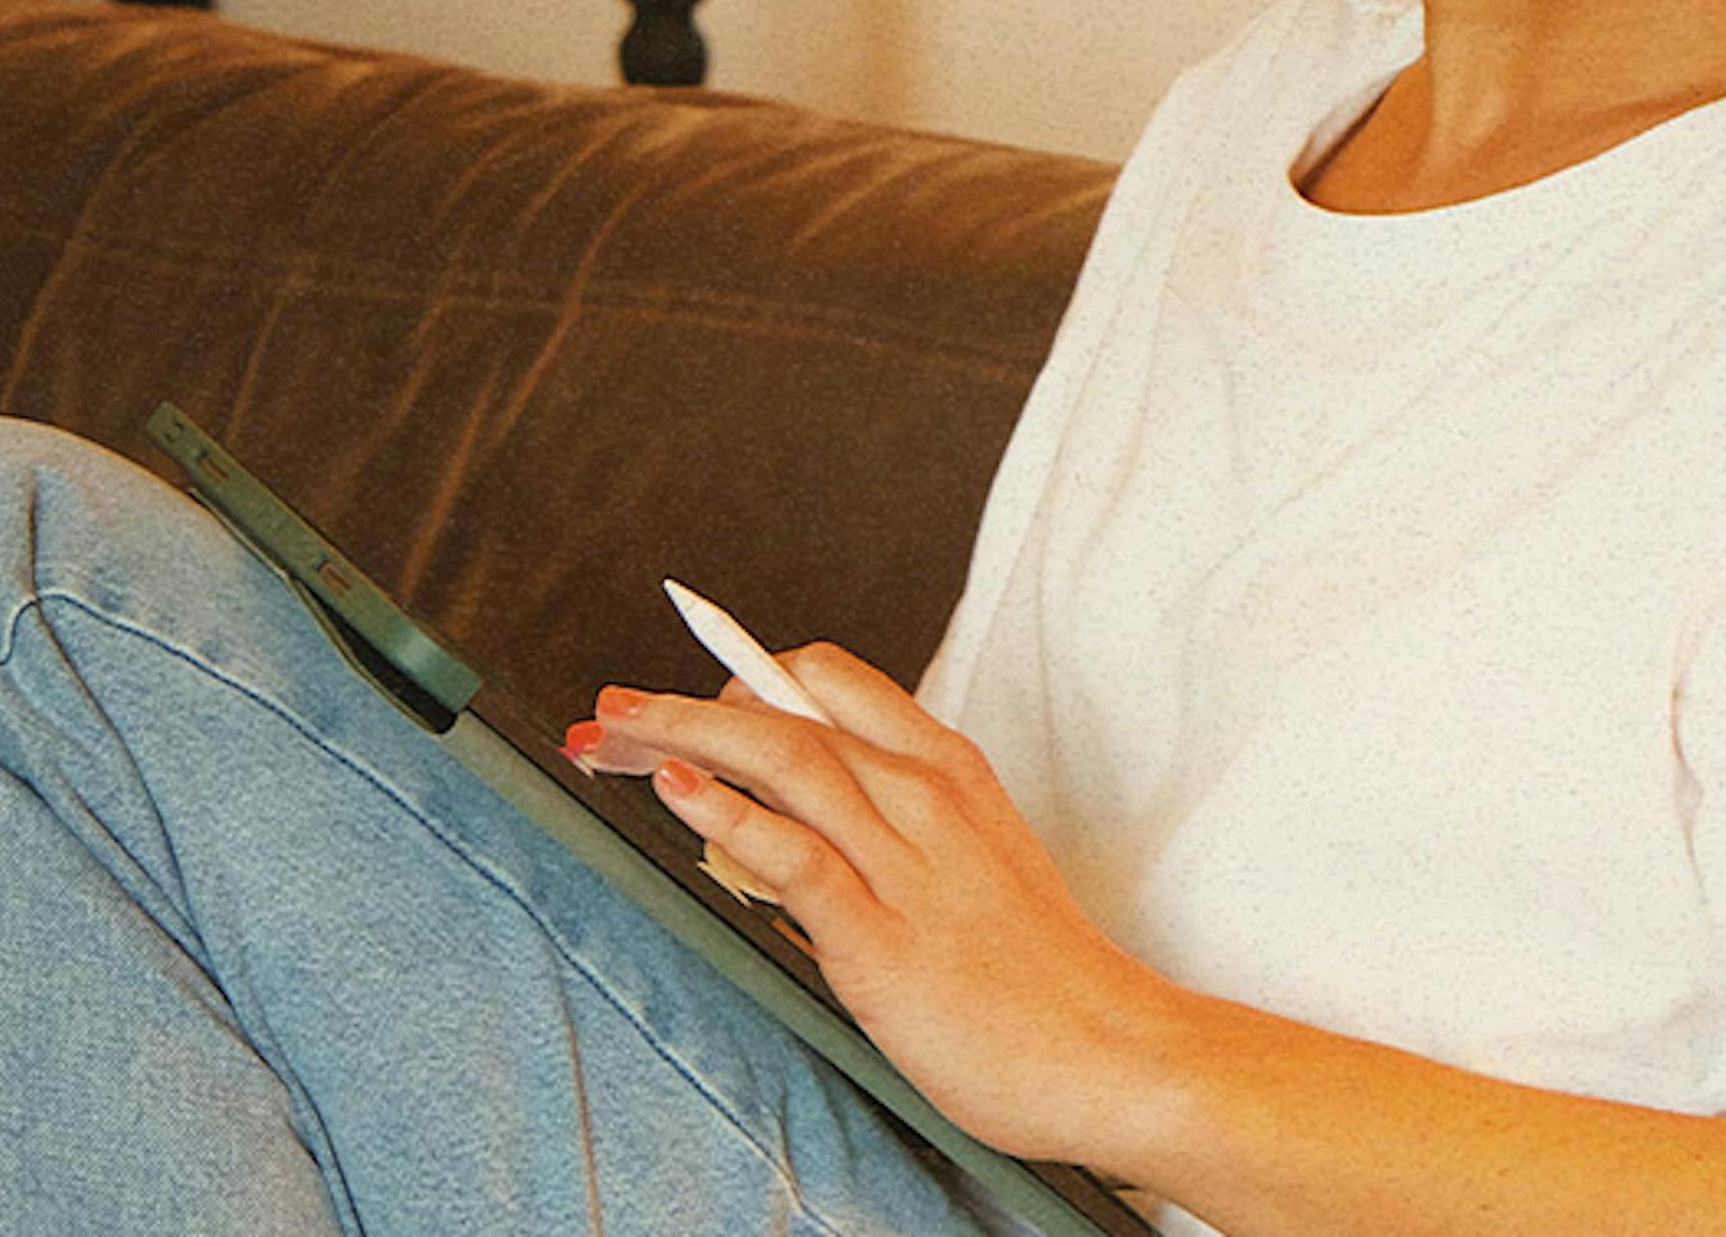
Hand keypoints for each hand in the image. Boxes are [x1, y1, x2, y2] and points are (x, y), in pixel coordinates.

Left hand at [569, 647, 1191, 1164]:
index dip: (742, 674)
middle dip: (683, 707)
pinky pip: (797, 857)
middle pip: (786, 713)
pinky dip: (728, 815)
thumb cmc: (1044, 976)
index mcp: (950, 771)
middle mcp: (925, 799)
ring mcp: (908, 864)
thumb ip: (893, 835)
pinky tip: (677, 793)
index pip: (830, 681)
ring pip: (784, 759)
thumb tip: (787, 829)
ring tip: (611, 736)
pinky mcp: (885, 940)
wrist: (1114, 1052)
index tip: (677, 691)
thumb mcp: (974, 866)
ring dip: (682, 736)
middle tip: (610, 719)